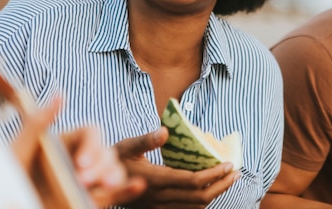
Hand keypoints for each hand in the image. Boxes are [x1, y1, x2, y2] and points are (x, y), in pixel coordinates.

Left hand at [12, 96, 145, 207]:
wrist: (7, 201)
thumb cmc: (8, 177)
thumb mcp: (19, 150)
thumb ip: (37, 123)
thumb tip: (59, 95)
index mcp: (66, 141)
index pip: (92, 132)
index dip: (92, 144)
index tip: (81, 163)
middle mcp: (80, 159)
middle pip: (107, 151)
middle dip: (101, 164)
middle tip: (83, 181)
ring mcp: (88, 181)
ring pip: (114, 170)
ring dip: (116, 175)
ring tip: (105, 187)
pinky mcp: (92, 201)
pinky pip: (116, 194)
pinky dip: (129, 190)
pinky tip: (137, 185)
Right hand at [114, 127, 240, 208]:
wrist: (97, 183)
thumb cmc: (113, 159)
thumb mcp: (126, 145)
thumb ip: (146, 139)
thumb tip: (165, 131)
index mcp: (154, 179)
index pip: (191, 181)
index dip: (213, 175)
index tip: (228, 164)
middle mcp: (158, 197)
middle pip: (198, 198)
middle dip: (221, 185)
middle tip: (235, 172)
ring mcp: (158, 207)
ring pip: (194, 207)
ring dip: (215, 195)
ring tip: (228, 180)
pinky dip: (202, 202)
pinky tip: (209, 190)